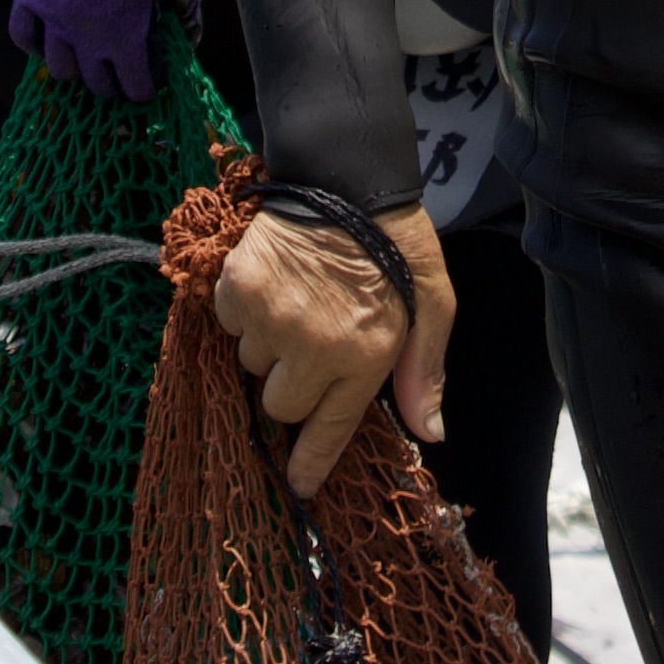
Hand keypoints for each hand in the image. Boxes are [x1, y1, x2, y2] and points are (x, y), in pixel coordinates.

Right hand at [9, 0, 210, 100]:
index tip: (153, 83)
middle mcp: (83, 29)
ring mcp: (53, 8)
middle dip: (113, 83)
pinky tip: (50, 41)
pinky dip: (34, 43)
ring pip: (56, 65)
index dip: (146, 88)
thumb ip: (187, 8)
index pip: (133, 84)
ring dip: (76, 68)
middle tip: (125, 73)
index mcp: (124, 31)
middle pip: (93, 81)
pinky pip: (21, 30)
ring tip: (91, 61)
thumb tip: (186, 35)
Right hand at [219, 202, 454, 496]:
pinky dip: (245, 312)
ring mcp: (271, 318)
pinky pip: (230, 325)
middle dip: (294, 385)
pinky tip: (274, 284)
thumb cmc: (397, 244)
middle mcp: (314, 345)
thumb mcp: (433, 304)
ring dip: (270, 346)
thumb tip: (430, 433)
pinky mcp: (238, 289)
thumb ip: (425, 371)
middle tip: (312, 345)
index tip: (299, 486)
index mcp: (365, 354)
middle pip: (281, 405)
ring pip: (252, 364)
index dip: (311, 464)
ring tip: (297, 303)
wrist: (347, 177)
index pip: (330, 429)